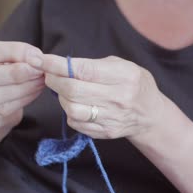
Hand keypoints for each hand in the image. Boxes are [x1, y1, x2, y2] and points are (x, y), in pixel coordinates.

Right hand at [0, 42, 44, 129]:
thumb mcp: (2, 62)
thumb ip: (15, 56)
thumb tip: (36, 57)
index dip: (14, 52)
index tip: (36, 56)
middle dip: (17, 73)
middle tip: (39, 71)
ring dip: (22, 88)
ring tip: (40, 81)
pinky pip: (1, 111)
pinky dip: (22, 101)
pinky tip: (34, 93)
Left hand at [26, 54, 164, 138]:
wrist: (151, 114)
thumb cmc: (133, 83)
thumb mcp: (121, 65)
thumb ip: (94, 65)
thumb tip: (62, 66)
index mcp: (124, 76)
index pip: (82, 70)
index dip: (57, 65)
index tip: (41, 60)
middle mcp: (119, 98)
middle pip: (73, 90)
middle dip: (54, 80)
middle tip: (50, 75)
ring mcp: (112, 118)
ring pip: (71, 109)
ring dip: (60, 98)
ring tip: (64, 90)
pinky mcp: (106, 132)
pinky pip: (76, 123)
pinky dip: (69, 112)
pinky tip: (76, 104)